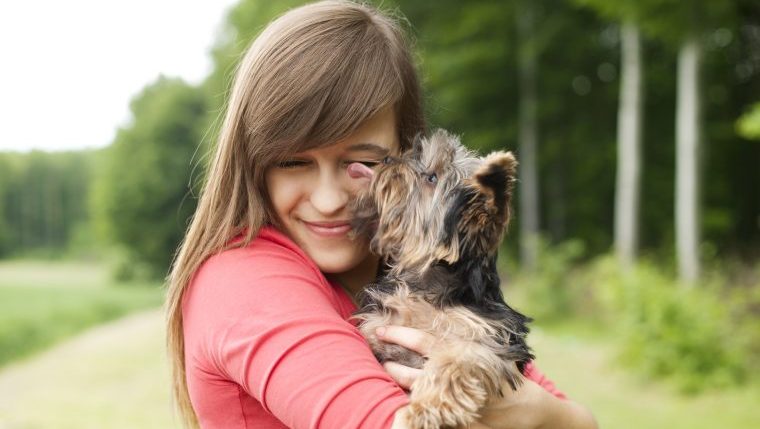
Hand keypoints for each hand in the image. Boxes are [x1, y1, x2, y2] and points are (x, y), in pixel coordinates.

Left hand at [377, 325, 597, 428]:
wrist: (535, 412)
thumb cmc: (511, 379)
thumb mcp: (489, 356)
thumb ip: (464, 348)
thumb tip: (437, 334)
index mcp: (465, 360)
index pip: (426, 344)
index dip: (402, 335)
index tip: (383, 330)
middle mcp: (459, 382)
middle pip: (416, 373)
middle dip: (393, 366)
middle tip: (378, 358)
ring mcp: (459, 407)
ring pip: (420, 396)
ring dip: (401, 386)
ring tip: (387, 375)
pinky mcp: (462, 427)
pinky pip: (434, 418)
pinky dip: (418, 411)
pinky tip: (404, 406)